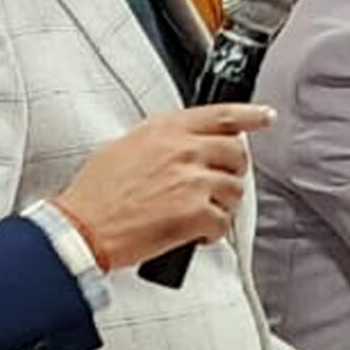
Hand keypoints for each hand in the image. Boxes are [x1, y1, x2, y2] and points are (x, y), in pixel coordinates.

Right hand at [52, 104, 272, 270]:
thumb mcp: (125, 147)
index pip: (222, 115)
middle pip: (237, 154)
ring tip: (195, 214)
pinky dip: (210, 233)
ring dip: (221, 206)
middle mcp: (183, 150)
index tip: (265, 117)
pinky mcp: (196, 212)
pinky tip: (191, 234)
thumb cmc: (97, 194)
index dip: (251, 116)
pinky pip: (223, 223)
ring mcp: (192, 181)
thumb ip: (163, 141)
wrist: (83, 228)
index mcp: (166, 129)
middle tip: (215, 187)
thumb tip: (185, 146)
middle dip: (231, 172)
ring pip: (235, 191)